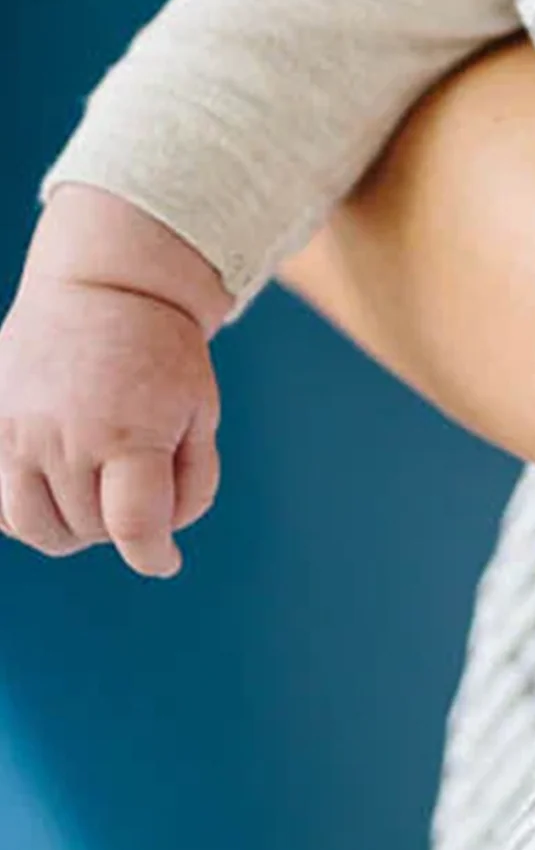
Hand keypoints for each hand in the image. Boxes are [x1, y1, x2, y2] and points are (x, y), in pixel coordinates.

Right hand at [0, 191, 226, 577]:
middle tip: (138, 489)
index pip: (135, 526)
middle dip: (120, 526)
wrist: (104, 288)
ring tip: (98, 490)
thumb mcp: (201, 410)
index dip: (153, 555)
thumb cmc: (164, 354)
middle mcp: (65, 440)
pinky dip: (27, 512)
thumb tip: (163, 539)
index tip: (165, 560)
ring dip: (71, 528)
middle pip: (88, 530)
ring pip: (35, 528)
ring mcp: (16, 436)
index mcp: (130, 434)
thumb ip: (192, 479)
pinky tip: (59, 484)